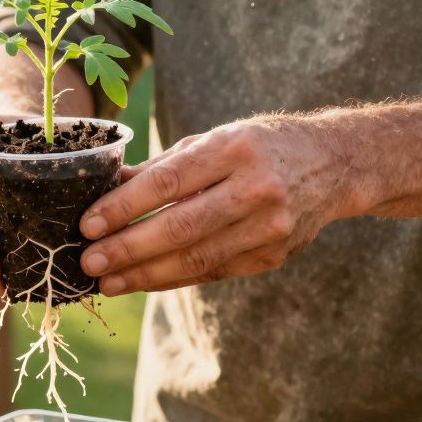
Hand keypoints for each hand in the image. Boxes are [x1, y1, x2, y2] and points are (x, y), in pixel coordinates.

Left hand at [77, 119, 349, 294]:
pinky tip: (142, 281)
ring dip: (144, 274)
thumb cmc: (258, 146)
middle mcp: (256, 188)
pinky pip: (213, 272)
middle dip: (127, 249)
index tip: (88, 225)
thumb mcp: (213, 140)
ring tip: (107, 282)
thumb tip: (104, 188)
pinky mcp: (274, 255)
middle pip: (179, 227)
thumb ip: (161, 167)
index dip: (124, 208)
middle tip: (89, 262)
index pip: (169, 183)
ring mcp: (270, 226)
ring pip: (195, 259)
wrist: (334, 164)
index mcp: (235, 148)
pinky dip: (173, 279)